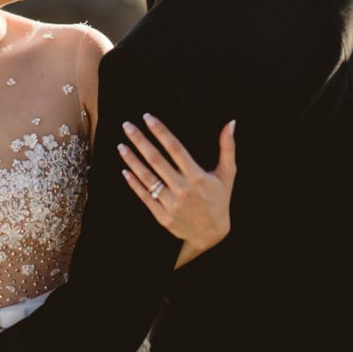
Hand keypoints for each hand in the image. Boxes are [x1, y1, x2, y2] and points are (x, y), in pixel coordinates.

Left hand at [118, 114, 235, 259]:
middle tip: (127, 126)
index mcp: (197, 176)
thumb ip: (228, 147)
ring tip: (121, 146)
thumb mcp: (228, 174)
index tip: (147, 117)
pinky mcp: (162, 216)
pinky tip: (124, 170)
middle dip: (140, 141)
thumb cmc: (219, 199)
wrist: (211, 234)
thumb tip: (231, 123)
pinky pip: (144, 196)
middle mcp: (183, 189)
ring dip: (132, 160)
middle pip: (156, 160)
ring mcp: (171, 204)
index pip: (175, 148)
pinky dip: (133, 183)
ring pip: (147, 178)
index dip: (160, 131)